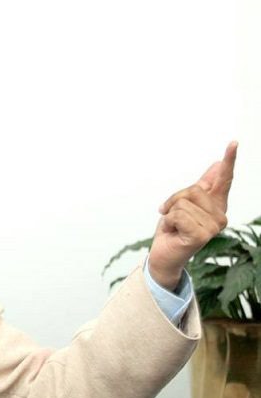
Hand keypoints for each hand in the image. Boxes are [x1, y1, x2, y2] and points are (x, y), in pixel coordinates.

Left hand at [148, 141, 237, 290]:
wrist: (164, 254)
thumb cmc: (175, 229)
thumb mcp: (185, 203)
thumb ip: (202, 187)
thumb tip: (217, 164)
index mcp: (217, 205)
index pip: (224, 179)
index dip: (229, 160)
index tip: (233, 143)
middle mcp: (220, 216)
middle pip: (193, 189)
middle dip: (174, 201)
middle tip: (172, 216)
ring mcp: (213, 227)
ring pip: (182, 203)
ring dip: (170, 214)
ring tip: (174, 226)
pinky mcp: (201, 235)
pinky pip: (177, 214)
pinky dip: (168, 222)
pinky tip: (173, 233)